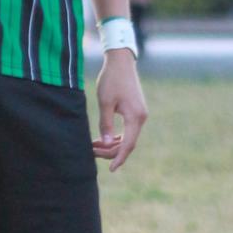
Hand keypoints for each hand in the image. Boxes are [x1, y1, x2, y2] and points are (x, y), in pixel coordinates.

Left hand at [92, 49, 146, 171]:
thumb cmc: (111, 80)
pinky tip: (103, 138)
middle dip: (110, 151)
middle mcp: (141, 118)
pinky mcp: (136, 111)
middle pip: (128, 143)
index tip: (111, 170)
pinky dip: (117, 137)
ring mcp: (140, 115)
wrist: (121, 62)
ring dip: (113, 144)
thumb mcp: (105, 102)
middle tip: (91, 150)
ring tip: (94, 145)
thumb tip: (107, 144)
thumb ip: (106, 124)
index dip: (119, 158)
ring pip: (128, 138)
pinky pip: (128, 130)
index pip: (128, 145)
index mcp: (135, 117)